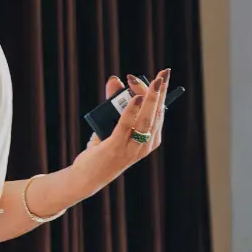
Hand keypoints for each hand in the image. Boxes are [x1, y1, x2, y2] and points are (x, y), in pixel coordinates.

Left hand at [74, 70, 169, 189]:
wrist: (86, 178)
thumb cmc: (102, 151)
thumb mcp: (110, 124)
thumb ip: (113, 102)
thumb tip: (114, 79)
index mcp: (150, 140)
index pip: (159, 113)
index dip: (158, 94)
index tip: (156, 77)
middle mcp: (145, 145)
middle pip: (155, 114)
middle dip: (160, 92)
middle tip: (164, 73)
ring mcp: (131, 149)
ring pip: (145, 119)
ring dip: (150, 98)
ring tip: (154, 81)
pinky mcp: (115, 148)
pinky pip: (126, 126)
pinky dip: (131, 111)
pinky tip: (134, 98)